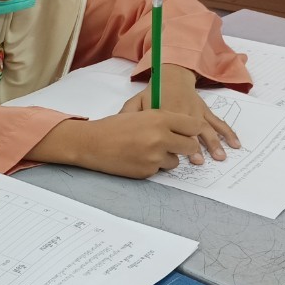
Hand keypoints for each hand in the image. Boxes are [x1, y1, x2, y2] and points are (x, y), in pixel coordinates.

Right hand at [46, 110, 207, 177]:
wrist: (92, 144)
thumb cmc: (114, 127)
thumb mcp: (140, 114)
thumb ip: (164, 120)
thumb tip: (187, 129)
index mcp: (160, 118)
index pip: (193, 125)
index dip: (193, 130)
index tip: (189, 133)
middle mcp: (160, 137)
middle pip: (190, 146)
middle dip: (185, 147)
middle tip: (174, 145)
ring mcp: (154, 156)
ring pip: (176, 161)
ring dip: (167, 157)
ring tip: (148, 151)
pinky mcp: (147, 171)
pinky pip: (159, 170)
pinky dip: (152, 165)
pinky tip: (137, 158)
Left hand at [120, 64, 239, 162]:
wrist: (172, 76)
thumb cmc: (153, 93)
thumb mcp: (138, 101)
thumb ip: (129, 113)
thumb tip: (121, 127)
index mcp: (164, 111)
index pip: (168, 130)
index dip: (172, 143)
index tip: (176, 157)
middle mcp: (182, 111)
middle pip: (189, 131)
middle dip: (193, 146)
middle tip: (198, 161)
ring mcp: (196, 111)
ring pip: (206, 128)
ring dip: (213, 143)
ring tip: (219, 156)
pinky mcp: (205, 111)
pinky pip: (218, 122)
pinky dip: (228, 133)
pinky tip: (235, 144)